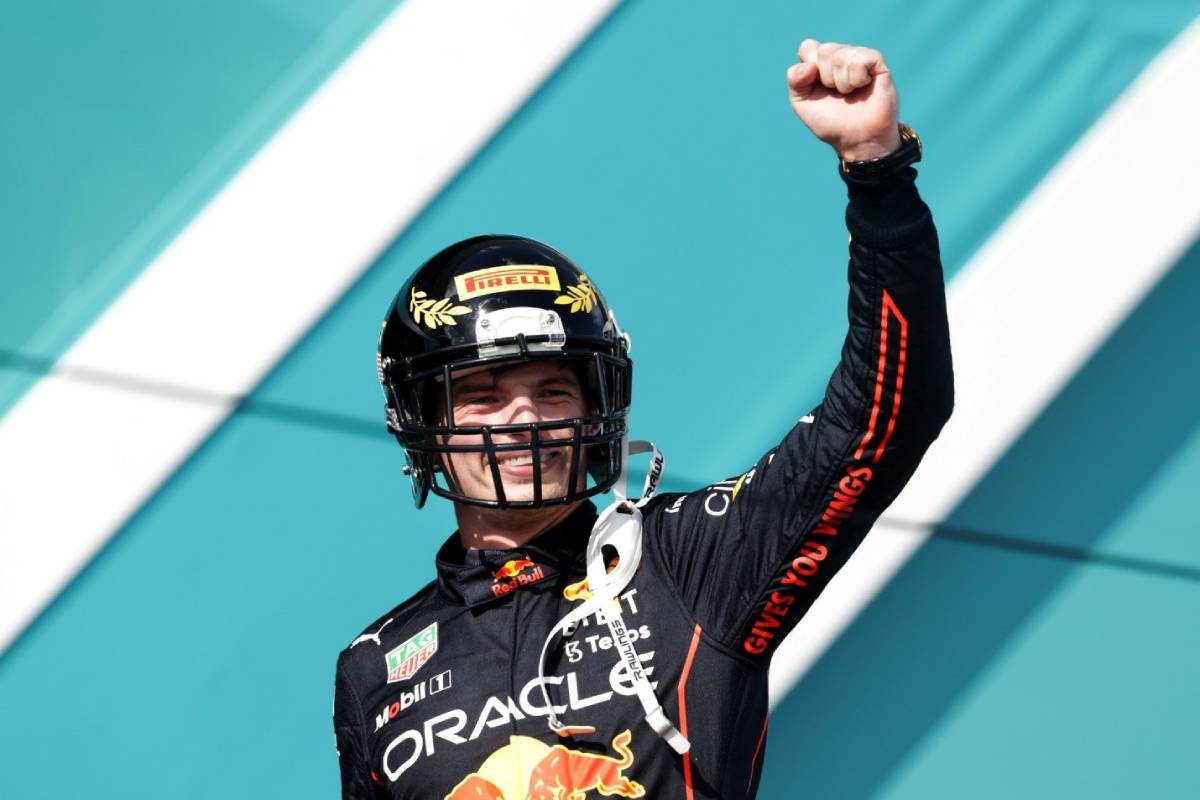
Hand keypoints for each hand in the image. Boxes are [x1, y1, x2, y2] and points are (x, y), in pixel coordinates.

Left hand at [787, 39, 899, 161]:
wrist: (857, 138)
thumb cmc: (831, 122)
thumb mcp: (802, 103)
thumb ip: (795, 80)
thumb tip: (809, 65)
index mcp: (820, 63)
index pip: (807, 47)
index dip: (808, 68)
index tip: (816, 86)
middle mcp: (839, 56)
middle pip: (824, 50)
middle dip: (826, 78)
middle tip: (836, 93)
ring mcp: (858, 57)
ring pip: (840, 55)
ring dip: (841, 82)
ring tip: (850, 93)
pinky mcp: (876, 61)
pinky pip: (859, 60)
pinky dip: (856, 79)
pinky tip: (863, 86)